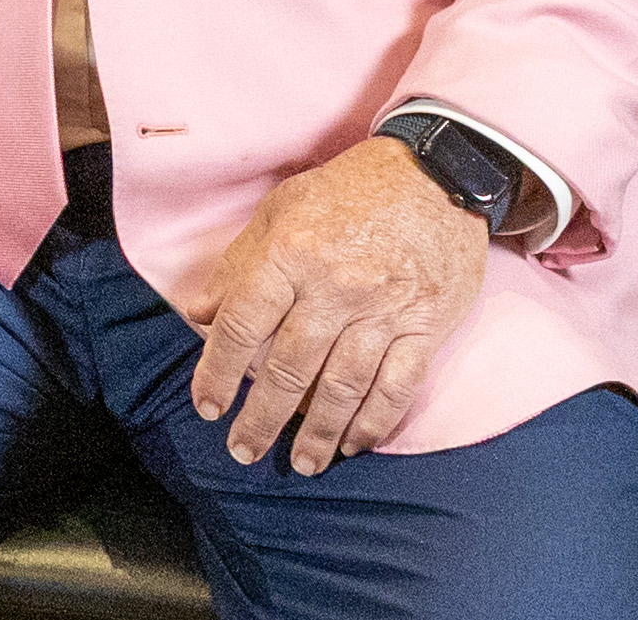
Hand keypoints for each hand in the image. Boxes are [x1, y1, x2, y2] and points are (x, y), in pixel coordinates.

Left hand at [189, 135, 488, 473]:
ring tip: (300, 463)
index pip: (243, 326)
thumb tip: (200, 313)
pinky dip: (374, 421)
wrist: (437, 174)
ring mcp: (384, 311)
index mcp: (290, 256)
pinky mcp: (427, 326)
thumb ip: (239, 264)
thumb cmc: (349, 189)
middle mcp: (335, 288)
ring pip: (342, 387)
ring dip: (317, 433)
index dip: (218, 372)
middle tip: (243, 451)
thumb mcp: (280, 209)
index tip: (207, 406)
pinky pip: (397, 386)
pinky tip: (354, 443)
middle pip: (289, 369)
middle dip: (261, 418)